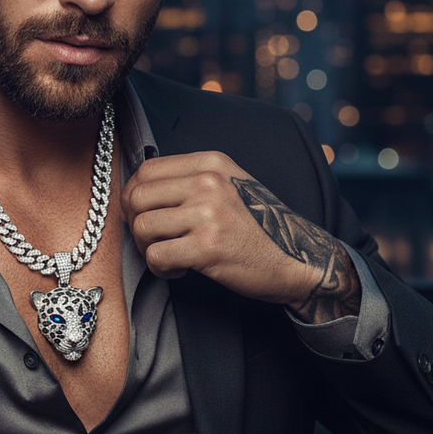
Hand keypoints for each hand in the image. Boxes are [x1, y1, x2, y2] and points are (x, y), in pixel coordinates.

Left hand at [121, 152, 359, 321]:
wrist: (298, 259)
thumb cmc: (258, 226)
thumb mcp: (228, 186)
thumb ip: (189, 180)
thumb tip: (137, 190)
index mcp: (211, 163)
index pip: (147, 169)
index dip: (134, 195)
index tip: (142, 214)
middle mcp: (209, 182)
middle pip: (137, 196)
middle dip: (135, 223)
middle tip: (151, 240)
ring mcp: (209, 214)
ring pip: (142, 226)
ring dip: (146, 248)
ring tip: (167, 255)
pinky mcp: (209, 247)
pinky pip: (156, 256)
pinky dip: (160, 269)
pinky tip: (178, 270)